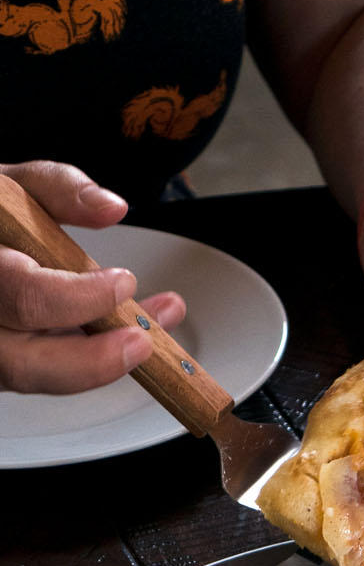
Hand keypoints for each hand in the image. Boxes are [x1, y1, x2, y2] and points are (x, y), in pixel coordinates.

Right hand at [0, 160, 186, 393]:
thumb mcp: (16, 189)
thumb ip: (59, 188)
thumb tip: (110, 207)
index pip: (27, 296)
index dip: (81, 298)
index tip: (124, 282)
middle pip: (23, 364)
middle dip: (92, 361)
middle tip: (141, 342)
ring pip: (37, 376)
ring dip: (102, 364)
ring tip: (148, 338)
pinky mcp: (8, 362)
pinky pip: (49, 373)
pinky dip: (92, 359)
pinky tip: (125, 337)